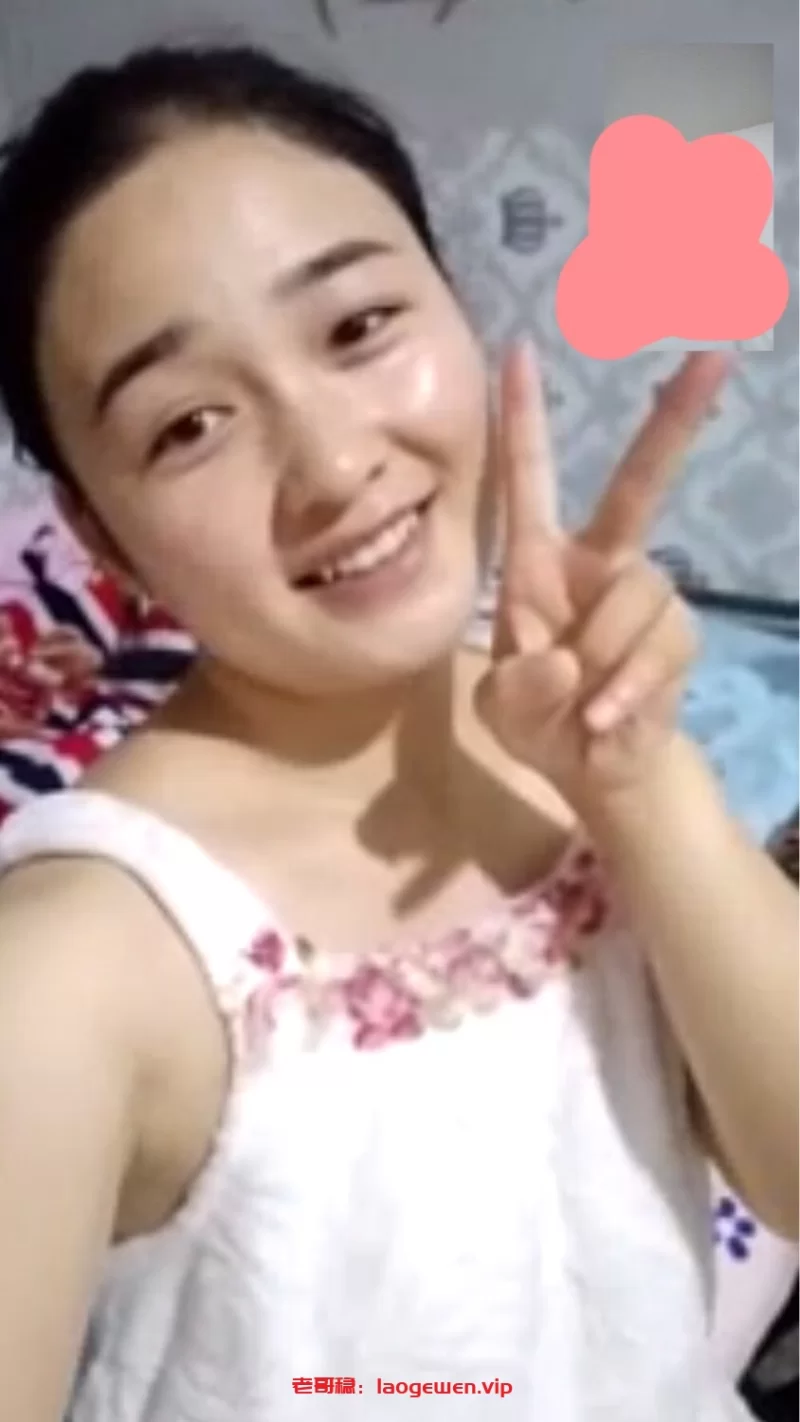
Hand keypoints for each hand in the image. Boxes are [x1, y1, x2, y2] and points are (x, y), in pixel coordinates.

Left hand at [474, 343, 730, 817]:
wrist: (591, 768)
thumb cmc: (538, 720)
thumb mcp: (504, 711)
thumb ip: (519, 687)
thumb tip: (563, 659)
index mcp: (538, 563)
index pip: (529, 480)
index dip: (521, 419)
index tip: (518, 350)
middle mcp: (597, 565)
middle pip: (639, 485)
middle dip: (674, 422)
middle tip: (714, 356)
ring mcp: (643, 599)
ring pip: (637, 592)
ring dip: (600, 652)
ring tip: (578, 699)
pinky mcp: (677, 638)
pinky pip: (656, 648)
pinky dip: (622, 691)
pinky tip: (600, 718)